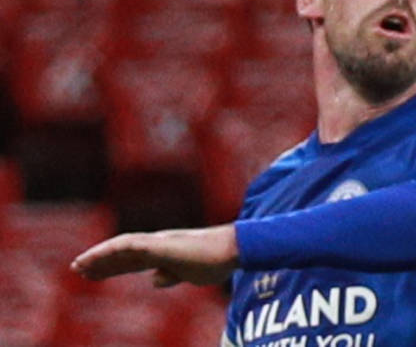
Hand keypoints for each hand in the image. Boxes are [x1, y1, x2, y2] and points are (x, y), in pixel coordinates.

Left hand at [72, 225, 238, 287]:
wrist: (231, 250)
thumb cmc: (216, 261)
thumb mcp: (191, 273)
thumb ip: (172, 274)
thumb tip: (154, 280)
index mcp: (164, 253)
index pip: (131, 261)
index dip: (111, 267)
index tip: (92, 274)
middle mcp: (157, 245)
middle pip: (122, 255)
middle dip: (99, 263)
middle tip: (78, 269)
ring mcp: (157, 242)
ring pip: (120, 248)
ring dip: (98, 257)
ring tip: (79, 266)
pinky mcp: (159, 243)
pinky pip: (127, 244)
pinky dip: (109, 250)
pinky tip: (95, 257)